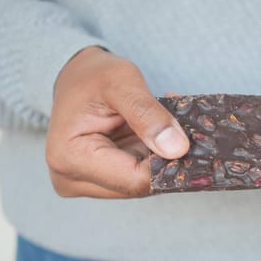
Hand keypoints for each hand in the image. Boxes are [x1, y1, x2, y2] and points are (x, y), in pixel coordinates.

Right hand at [46, 47, 189, 197]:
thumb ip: (148, 114)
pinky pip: (138, 175)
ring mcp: (85, 183)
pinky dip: (153, 155)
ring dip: (161, 156)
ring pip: (141, 182)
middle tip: (185, 126)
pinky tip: (159, 133)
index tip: (190, 139)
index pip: (134, 180)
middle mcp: (72, 179)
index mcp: (69, 158)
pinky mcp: (100, 181)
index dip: (168, 163)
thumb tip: (177, 149)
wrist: (77, 78)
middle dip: (166, 159)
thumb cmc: (92, 75)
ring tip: (168, 124)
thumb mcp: (122, 82)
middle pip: (139, 186)